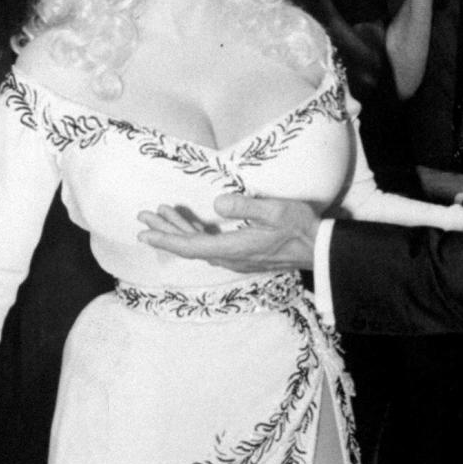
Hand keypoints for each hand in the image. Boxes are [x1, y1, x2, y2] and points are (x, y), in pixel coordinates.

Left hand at [138, 196, 318, 272]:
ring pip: (199, 246)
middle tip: (143, 217)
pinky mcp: (243, 255)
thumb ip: (245, 207)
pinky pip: (211, 245)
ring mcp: (236, 259)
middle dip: (165, 231)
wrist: (319, 249)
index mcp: (234, 249)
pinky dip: (196, 233)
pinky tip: (191, 222)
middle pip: (189, 247)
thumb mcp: (275, 210)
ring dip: (179, 230)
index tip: (145, 232)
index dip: (166, 238)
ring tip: (161, 213)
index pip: (192, 246)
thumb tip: (217, 204)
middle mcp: (231, 258)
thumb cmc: (300, 227)